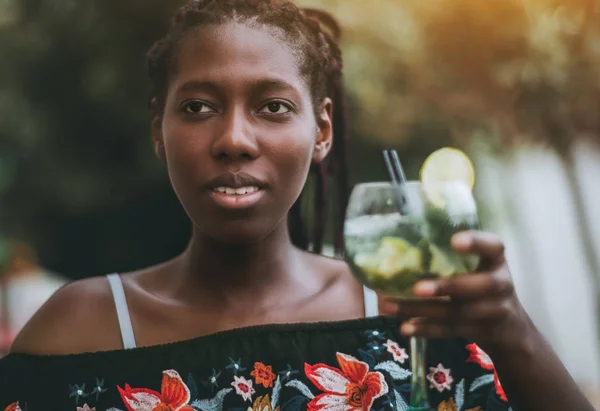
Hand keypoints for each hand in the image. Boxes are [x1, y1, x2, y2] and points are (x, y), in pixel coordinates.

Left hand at [381, 231, 533, 353]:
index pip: (493, 247)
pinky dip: (426, 329)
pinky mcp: (480, 332)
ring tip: (391, 307)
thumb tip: (394, 255)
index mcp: (496, 259)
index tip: (454, 241)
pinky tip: (406, 327)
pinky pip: (451, 330)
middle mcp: (500, 284)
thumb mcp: (476, 265)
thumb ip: (448, 257)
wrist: (508, 326)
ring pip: (456, 312)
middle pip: (478, 286)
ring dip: (421, 310)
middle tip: (417, 288)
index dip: (476, 243)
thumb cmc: (479, 282)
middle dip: (447, 288)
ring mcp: (493, 311)